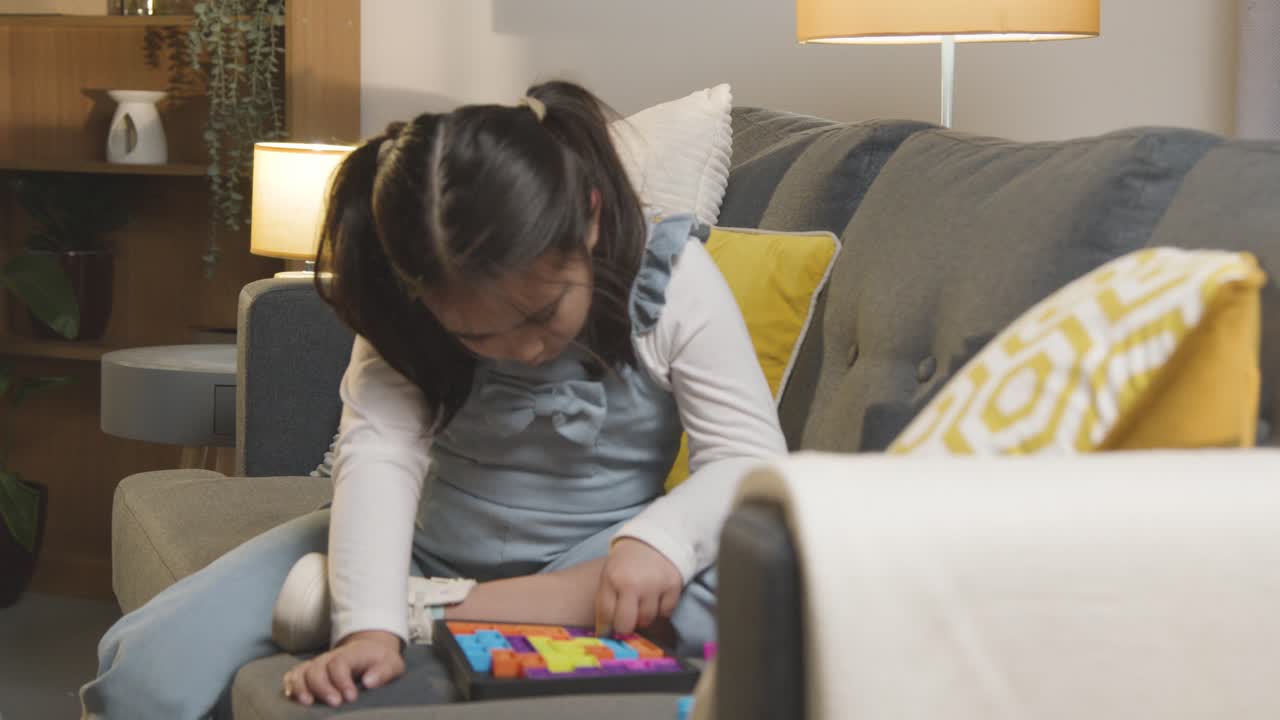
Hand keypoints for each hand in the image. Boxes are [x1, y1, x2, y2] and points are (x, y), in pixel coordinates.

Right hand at [282, 630, 403, 706]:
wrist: (369, 650)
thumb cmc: (380, 661)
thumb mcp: (392, 664)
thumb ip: (384, 671)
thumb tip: (369, 682)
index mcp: (350, 654)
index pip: (338, 664)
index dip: (342, 681)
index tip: (351, 697)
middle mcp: (329, 658)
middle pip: (317, 669)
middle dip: (323, 687)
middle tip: (336, 703)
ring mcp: (317, 664)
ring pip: (301, 672)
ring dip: (301, 688)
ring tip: (308, 703)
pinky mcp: (309, 673)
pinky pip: (293, 676)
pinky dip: (290, 686)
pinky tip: (293, 699)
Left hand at [595, 538, 682, 635]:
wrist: (653, 540)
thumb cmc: (626, 563)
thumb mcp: (609, 576)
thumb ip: (605, 602)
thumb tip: (605, 632)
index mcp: (612, 579)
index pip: (606, 616)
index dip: (606, 630)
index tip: (608, 634)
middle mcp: (633, 583)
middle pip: (626, 625)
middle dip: (624, 629)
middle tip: (626, 623)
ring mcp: (655, 585)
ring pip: (647, 621)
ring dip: (643, 617)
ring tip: (641, 604)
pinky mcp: (673, 586)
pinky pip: (665, 613)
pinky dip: (660, 610)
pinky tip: (656, 598)